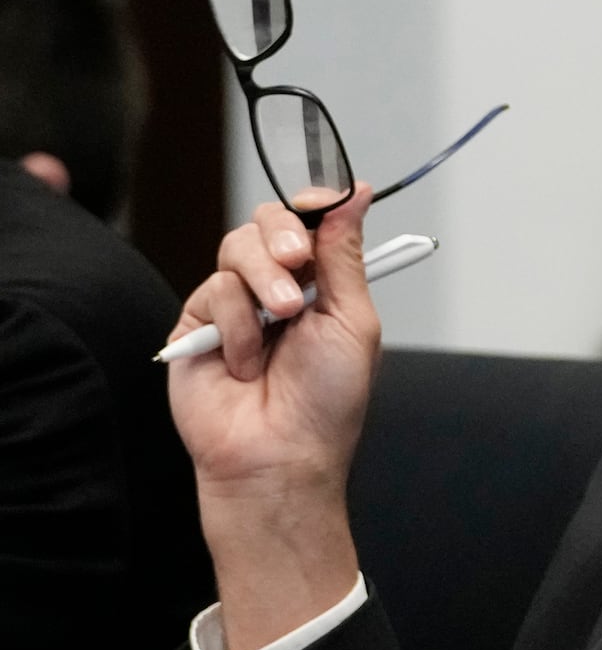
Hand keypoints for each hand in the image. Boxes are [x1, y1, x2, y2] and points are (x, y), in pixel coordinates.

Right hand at [166, 184, 378, 649]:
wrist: (280, 458)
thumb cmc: (327, 402)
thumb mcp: (352, 319)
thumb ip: (346, 254)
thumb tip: (359, 191)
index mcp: (321, 284)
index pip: (309, 221)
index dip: (314, 205)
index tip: (324, 202)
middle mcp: (276, 288)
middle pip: (268, 223)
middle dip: (284, 237)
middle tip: (298, 264)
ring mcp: (232, 305)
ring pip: (236, 248)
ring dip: (264, 281)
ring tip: (282, 320)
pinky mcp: (194, 326)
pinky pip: (210, 290)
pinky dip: (236, 324)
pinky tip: (245, 362)